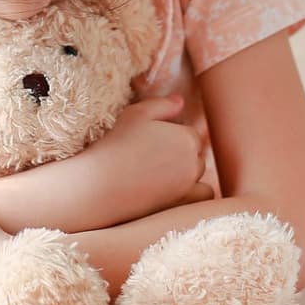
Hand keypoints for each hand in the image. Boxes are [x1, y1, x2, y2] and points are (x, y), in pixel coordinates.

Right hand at [93, 94, 207, 218]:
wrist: (101, 184)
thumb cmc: (116, 145)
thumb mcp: (135, 114)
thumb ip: (162, 105)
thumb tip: (180, 101)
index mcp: (186, 137)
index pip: (190, 134)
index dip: (172, 136)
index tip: (153, 142)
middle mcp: (193, 161)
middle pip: (196, 153)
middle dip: (180, 153)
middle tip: (153, 157)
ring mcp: (190, 185)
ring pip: (198, 173)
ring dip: (187, 172)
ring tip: (160, 174)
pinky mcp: (182, 203)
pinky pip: (204, 194)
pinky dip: (197, 191)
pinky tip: (180, 190)